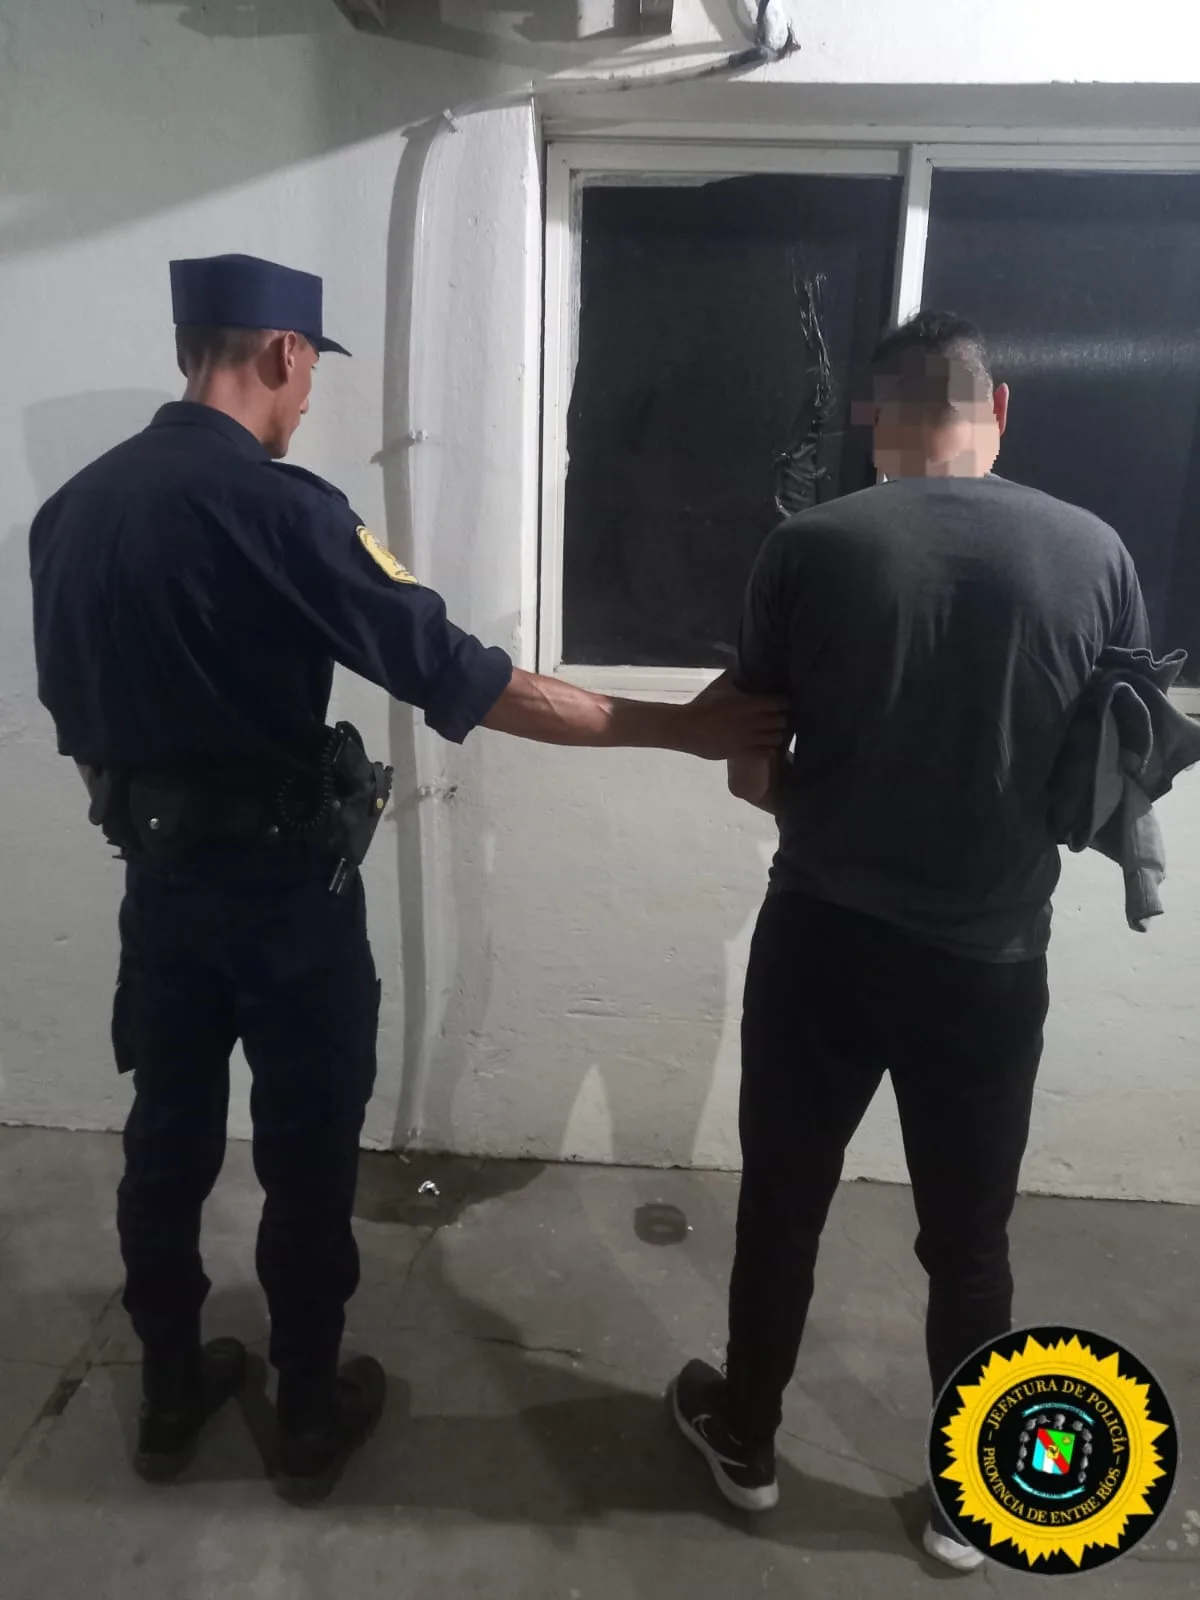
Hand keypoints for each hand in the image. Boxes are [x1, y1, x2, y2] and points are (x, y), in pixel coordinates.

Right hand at [674, 674, 788, 760]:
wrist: (688, 728)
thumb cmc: (703, 704)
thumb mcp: (720, 685)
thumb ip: (735, 675)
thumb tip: (745, 664)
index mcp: (751, 703)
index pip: (780, 702)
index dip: (785, 702)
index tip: (784, 701)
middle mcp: (755, 721)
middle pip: (783, 721)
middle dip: (784, 718)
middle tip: (781, 717)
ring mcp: (751, 739)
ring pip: (778, 738)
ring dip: (778, 734)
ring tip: (774, 731)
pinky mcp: (744, 752)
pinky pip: (767, 753)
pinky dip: (770, 749)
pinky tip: (766, 745)